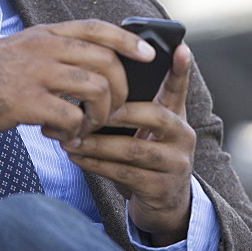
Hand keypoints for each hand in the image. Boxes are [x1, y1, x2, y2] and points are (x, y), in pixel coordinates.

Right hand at [0, 19, 155, 141]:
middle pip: (106, 62)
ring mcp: (35, 74)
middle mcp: (44, 48)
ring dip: (100, 115)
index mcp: (45, 34)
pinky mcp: (23, 102)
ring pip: (95, 89)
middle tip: (111, 112)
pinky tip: (62, 138)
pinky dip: (75, 132)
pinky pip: (70, 117)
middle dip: (120, 91)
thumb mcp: (21, 50)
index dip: (129, 41)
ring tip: (85, 127)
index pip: (98, 28)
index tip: (150, 56)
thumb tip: (88, 68)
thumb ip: (52, 53)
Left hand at [62, 43, 195, 246]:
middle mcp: (183, 136)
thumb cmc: (146, 154)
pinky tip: (76, 156)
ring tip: (68, 137)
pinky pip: (124, 173)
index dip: (181, 68)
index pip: (179, 86)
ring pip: (133, 149)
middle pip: (154, 116)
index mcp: (177, 115)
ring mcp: (175, 163)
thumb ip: (134, 105)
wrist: (163, 202)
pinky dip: (95, 164)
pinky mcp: (161, 188)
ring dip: (96, 144)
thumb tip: (96, 80)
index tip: (180, 48)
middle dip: (118, 112)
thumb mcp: (147, 128)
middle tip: (86, 108)